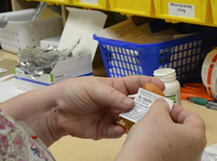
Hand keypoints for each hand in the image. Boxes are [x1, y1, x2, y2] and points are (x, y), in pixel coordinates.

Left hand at [0, 76, 164, 145]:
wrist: (54, 111)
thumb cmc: (71, 92)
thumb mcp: (94, 88)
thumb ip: (113, 96)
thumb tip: (130, 102)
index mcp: (116, 87)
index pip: (137, 84)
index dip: (150, 84)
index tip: (161, 87)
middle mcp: (116, 102)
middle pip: (138, 104)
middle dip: (146, 106)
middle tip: (153, 109)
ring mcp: (112, 116)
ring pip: (131, 120)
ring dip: (135, 121)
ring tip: (137, 122)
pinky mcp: (105, 130)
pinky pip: (118, 133)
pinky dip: (120, 132)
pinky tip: (118, 130)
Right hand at [116, 98, 206, 160]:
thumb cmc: (148, 147)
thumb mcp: (154, 116)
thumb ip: (161, 106)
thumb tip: (162, 104)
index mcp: (197, 138)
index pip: (193, 117)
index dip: (177, 109)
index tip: (166, 107)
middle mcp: (194, 152)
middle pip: (185, 130)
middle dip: (170, 121)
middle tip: (157, 116)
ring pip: (177, 142)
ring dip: (164, 133)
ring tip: (150, 129)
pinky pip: (169, 153)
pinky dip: (161, 146)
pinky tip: (149, 143)